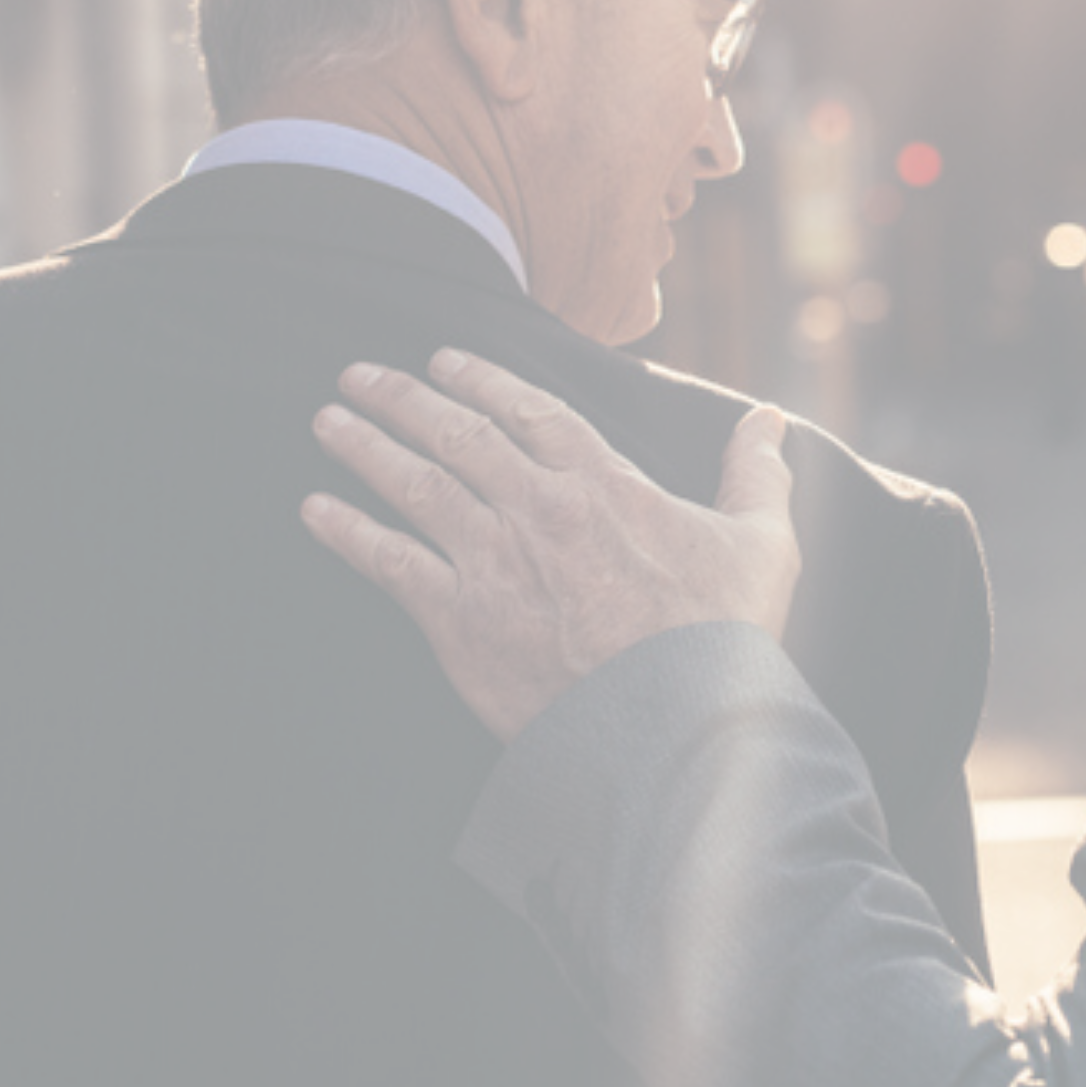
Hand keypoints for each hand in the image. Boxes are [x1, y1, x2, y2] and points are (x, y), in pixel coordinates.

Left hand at [301, 348, 800, 741]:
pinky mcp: (459, 620)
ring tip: (326, 420)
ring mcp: (494, 560)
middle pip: (458, 434)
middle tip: (358, 374)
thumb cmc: (722, 636)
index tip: (443, 361)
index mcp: (604, 482)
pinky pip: (389, 563)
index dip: (480, 379)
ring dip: (364, 446)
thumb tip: (771, 419)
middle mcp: (539, 507)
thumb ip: (757, 474)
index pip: (529, 409)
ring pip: (415, 484)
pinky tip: (314, 509)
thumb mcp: (760, 543)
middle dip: (402, 398)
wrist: (673, 725)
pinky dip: (347, 532)